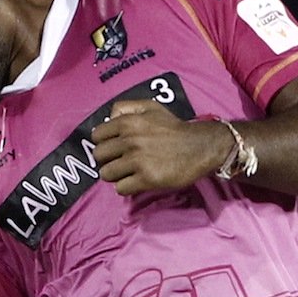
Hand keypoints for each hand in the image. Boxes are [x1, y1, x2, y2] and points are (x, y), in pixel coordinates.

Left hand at [91, 100, 231, 194]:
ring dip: (115, 175)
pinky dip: (126, 187)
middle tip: (119, 162)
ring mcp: (137, 160)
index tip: (112, 148)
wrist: (200, 146)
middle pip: (99, 156)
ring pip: (107, 174)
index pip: (97, 135)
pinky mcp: (146, 178)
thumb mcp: (151, 107)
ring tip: (127, 173)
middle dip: (107, 160)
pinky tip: (135, 182)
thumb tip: (107, 118)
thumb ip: (126, 107)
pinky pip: (121, 188)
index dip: (103, 143)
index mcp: (128, 122)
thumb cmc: (175, 128)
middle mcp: (130, 140)